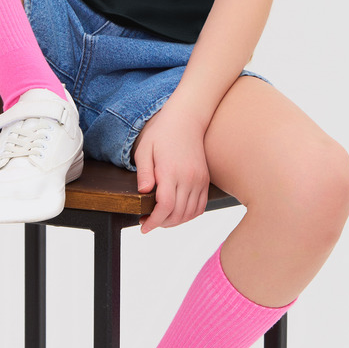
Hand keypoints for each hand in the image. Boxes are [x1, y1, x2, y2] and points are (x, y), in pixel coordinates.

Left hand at [132, 102, 210, 232]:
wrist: (186, 120)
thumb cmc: (162, 133)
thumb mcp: (145, 149)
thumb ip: (144, 172)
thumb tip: (143, 193)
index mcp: (171, 171)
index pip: (165, 206)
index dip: (154, 221)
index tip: (143, 227)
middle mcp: (189, 178)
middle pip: (178, 214)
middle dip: (161, 224)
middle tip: (147, 223)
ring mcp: (200, 180)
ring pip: (190, 213)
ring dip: (175, 222)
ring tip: (160, 219)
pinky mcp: (205, 180)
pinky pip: (200, 207)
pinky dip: (189, 215)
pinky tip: (176, 213)